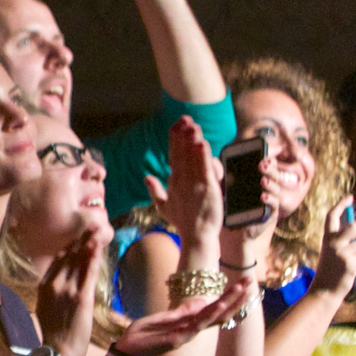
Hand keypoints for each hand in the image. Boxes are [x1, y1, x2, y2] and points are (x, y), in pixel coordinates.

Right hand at [36, 229, 105, 355]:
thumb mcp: (44, 308)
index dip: (69, 247)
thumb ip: (50, 292)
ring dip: (88, 244)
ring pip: (79, 261)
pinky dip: (93, 257)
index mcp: (44, 286)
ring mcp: (67, 290)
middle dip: (80, 240)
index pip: (58, 261)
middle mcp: (54, 284)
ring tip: (96, 229)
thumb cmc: (54, 334)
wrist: (59, 351)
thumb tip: (55, 284)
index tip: (78, 236)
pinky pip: (89, 272)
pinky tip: (98, 245)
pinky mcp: (82, 297)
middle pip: (69, 257)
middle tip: (90, 225)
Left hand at [114, 278, 253, 355]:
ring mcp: (187, 335)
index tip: (243, 282)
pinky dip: (208, 316)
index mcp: (189, 323)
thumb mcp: (164, 318)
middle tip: (250, 281)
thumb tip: (201, 301)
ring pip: (212, 318)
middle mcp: (192, 329)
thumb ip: (182, 311)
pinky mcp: (177, 339)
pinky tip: (218, 305)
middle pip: (220, 312)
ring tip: (240, 291)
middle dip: (236, 298)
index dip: (230, 297)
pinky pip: (196, 326)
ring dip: (227, 304)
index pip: (215, 309)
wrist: (126, 349)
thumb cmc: (144, 334)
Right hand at [144, 116, 222, 250]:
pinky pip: (204, 169)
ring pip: (193, 158)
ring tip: (193, 125)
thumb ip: (155, 190)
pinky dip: (203, 156)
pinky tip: (201, 143)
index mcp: (173, 182)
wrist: (196, 237)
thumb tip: (147, 176)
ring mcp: (194, 184)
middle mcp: (182, 180)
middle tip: (185, 117)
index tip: (177, 125)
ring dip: (192, 140)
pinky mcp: (208, 189)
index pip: (174, 156)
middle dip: (183, 134)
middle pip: (182, 153)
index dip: (175, 139)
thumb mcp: (164, 207)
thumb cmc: (182, 222)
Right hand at [314, 196, 355, 295]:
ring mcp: (340, 252)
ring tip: (353, 266)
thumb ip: (354, 241)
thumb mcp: (339, 252)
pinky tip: (354, 273)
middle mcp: (332, 242)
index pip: (332, 216)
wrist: (324, 291)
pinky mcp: (349, 263)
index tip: (350, 197)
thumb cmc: (333, 271)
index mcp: (327, 238)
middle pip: (355, 227)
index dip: (341, 205)